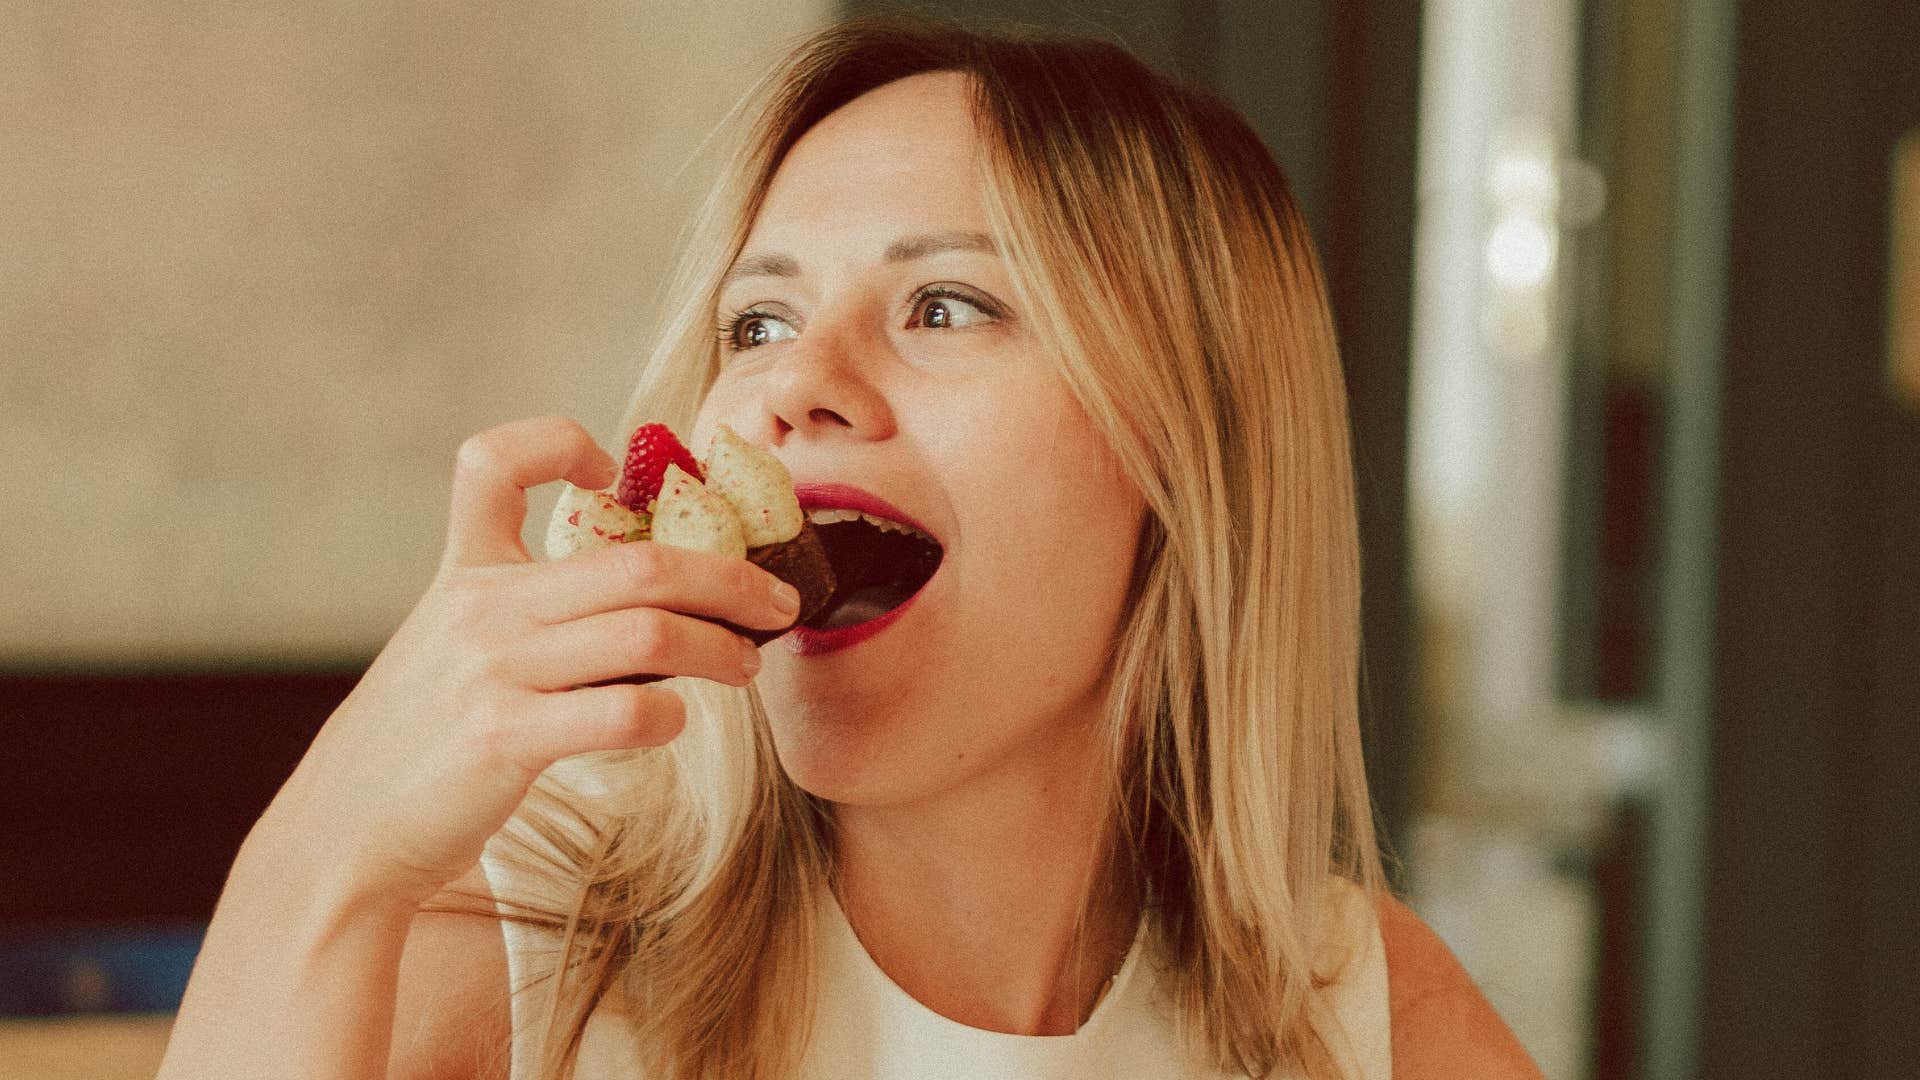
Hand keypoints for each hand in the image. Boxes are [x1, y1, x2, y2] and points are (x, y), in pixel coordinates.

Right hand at [253, 415, 801, 906]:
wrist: (344, 835)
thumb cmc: (424, 743)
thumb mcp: (453, 648)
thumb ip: (523, 608)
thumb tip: (648, 595)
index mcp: (465, 572)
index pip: (492, 460)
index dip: (561, 442)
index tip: (615, 469)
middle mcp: (480, 609)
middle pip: (639, 561)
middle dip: (730, 576)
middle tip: (777, 599)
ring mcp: (492, 672)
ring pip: (648, 633)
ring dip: (720, 646)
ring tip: (746, 662)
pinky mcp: (504, 739)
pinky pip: (623, 712)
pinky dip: (669, 716)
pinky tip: (673, 723)